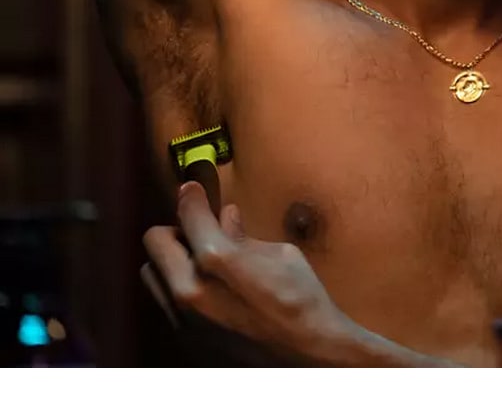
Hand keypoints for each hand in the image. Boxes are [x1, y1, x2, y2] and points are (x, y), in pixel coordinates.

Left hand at [141, 182, 360, 365]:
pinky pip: (165, 303)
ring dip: (170, 262)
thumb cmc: (302, 299)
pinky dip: (179, 289)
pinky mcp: (183, 339)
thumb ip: (244, 236)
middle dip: (175, 231)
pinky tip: (208, 292)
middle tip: (198, 233)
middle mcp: (188, 288)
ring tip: (200, 265)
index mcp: (215, 259)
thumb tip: (227, 217)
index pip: (188, 214)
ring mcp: (181, 317)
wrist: (306, 356)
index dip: (191, 197)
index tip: (192, 190)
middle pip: (154, 242)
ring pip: (151, 274)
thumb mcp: (281, 255)